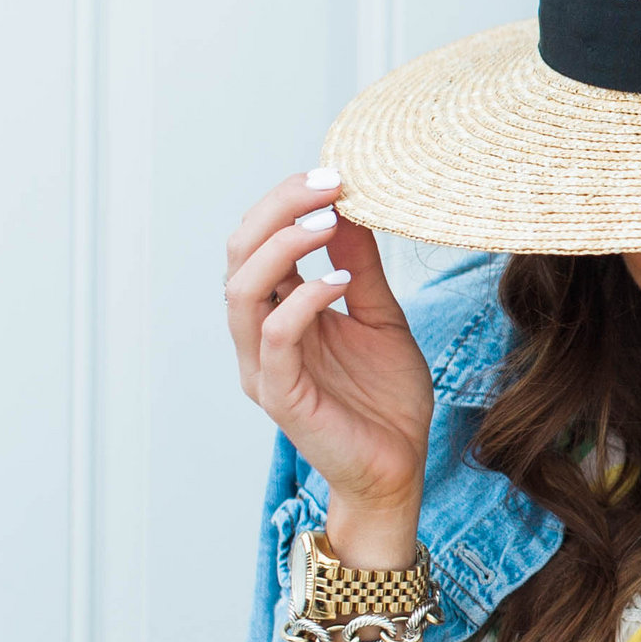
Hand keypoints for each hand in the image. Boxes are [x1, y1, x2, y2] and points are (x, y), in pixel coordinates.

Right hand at [224, 170, 433, 546]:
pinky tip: (339, 280)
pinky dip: (302, 300)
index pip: (258, 242)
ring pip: (242, 292)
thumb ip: (360, 267)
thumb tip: (351, 206)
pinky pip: (275, 339)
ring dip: (281, 246)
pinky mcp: (281, 397)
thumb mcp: (380, 316)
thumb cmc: (386, 399)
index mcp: (280, 312)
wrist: (400, 467)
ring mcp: (265, 368)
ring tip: (328, 218)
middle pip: (240, 255)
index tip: (334, 174)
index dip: (285, 203)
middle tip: (329, 182)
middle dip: (278, 209)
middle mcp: (260, 336)